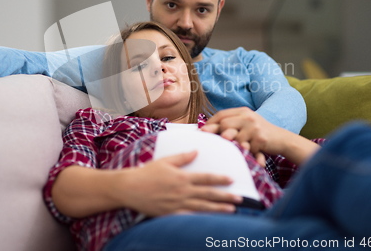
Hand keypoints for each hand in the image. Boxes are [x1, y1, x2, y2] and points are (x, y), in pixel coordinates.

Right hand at [116, 151, 241, 216]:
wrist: (130, 189)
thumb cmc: (146, 173)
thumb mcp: (165, 161)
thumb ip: (182, 157)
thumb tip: (196, 151)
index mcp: (182, 177)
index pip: (206, 178)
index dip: (220, 179)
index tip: (232, 179)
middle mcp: (182, 191)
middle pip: (208, 194)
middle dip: (225, 196)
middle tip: (240, 198)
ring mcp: (178, 204)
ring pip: (203, 207)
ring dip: (218, 208)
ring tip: (232, 209)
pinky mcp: (171, 214)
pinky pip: (190, 216)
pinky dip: (202, 218)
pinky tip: (211, 219)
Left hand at [202, 107, 317, 166]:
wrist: (282, 139)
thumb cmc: (259, 133)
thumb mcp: (246, 124)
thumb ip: (231, 124)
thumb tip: (206, 129)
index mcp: (243, 111)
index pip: (222, 114)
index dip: (210, 123)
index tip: (201, 131)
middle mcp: (248, 117)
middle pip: (225, 123)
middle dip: (214, 133)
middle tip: (208, 141)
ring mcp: (254, 127)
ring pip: (233, 136)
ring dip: (228, 144)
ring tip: (224, 148)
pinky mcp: (260, 138)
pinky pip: (245, 147)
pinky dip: (241, 152)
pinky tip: (240, 154)